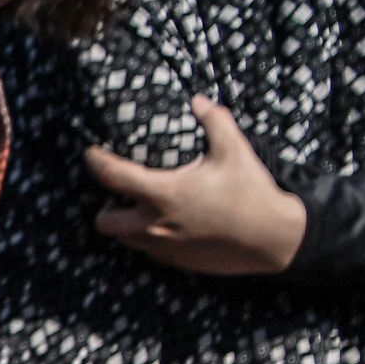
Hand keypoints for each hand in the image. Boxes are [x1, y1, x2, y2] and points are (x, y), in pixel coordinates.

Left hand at [88, 96, 308, 277]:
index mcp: (164, 194)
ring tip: (143, 208)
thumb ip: (214, 121)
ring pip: (124, 240)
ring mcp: (163, 247)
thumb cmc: (251, 193)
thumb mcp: (235, 151)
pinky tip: (167, 224)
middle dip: (106, 207)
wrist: (273, 239)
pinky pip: (148, 251)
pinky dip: (148, 238)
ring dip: (126, 224)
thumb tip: (198, 101)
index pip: (112, 176)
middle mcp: (155, 225)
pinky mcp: (176, 262)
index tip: (92, 153)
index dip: (96, 162)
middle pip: (104, 222)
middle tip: (121, 193)